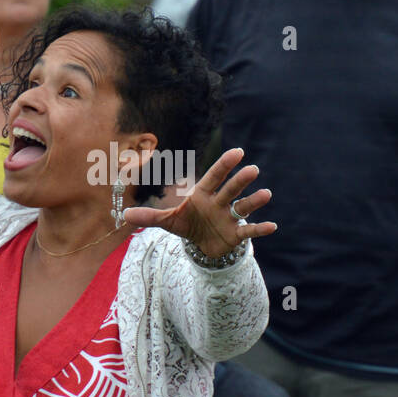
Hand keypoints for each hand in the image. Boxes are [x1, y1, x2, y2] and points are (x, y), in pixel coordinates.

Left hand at [124, 147, 276, 256]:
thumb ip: (149, 217)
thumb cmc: (186, 224)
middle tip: (252, 169)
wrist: (200, 244)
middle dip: (240, 180)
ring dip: (254, 201)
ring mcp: (229, 218)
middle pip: (230, 189)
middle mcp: (219, 202)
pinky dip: (260, 229)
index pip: (214, 177)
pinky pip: (249, 230)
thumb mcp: (167, 222)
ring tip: (266, 194)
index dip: (224, 165)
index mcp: (203, 194)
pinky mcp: (235, 234)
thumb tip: (124, 215)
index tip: (238, 152)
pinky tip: (273, 226)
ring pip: (243, 207)